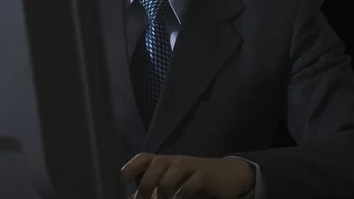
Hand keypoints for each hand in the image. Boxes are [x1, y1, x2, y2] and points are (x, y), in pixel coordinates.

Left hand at [121, 153, 254, 198]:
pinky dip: (183, 194)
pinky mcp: (205, 174)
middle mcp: (176, 161)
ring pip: (172, 172)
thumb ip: (154, 191)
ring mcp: (191, 166)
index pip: (144, 158)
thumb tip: (132, 198)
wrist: (228, 175)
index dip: (132, 167)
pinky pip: (191, 182)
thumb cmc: (195, 180)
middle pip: (156, 164)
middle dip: (147, 184)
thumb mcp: (173, 185)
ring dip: (164, 191)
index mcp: (165, 162)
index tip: (125, 181)